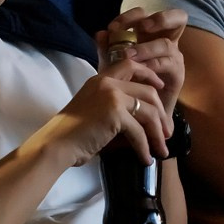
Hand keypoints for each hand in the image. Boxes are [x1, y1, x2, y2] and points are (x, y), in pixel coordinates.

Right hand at [46, 70, 170, 168]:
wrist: (56, 144)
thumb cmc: (72, 132)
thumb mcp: (93, 108)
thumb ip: (112, 105)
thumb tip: (138, 118)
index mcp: (101, 79)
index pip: (131, 65)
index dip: (149, 75)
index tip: (160, 88)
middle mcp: (107, 83)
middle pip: (148, 92)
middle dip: (161, 114)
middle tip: (167, 132)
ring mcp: (111, 96)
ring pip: (148, 112)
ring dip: (157, 133)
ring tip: (161, 150)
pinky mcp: (114, 114)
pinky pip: (139, 131)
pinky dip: (145, 147)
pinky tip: (146, 158)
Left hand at [96, 6, 186, 122]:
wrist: (137, 113)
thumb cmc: (125, 83)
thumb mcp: (112, 64)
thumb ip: (106, 49)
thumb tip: (100, 33)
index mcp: (151, 34)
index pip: (146, 15)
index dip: (131, 16)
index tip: (112, 28)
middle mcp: (167, 41)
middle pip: (177, 17)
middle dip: (159, 19)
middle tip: (141, 28)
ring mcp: (174, 58)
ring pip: (166, 43)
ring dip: (146, 48)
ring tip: (128, 56)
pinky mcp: (178, 75)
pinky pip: (168, 64)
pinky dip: (152, 65)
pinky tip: (139, 70)